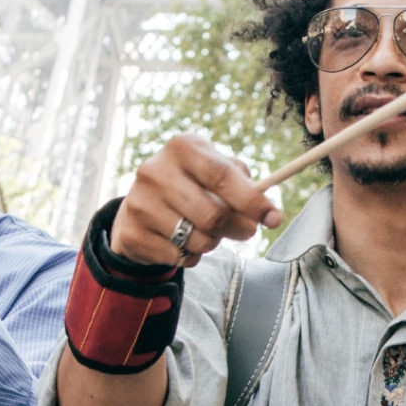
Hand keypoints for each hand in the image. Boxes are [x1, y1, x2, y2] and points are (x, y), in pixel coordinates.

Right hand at [111, 134, 283, 267]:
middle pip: (213, 215)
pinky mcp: (132, 233)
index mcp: (182, 148)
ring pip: (199, 240)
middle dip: (238, 229)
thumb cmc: (192, 186)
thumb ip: (245, 186)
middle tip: (245, 231)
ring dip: (212, 243)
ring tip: (205, 232)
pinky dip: (190, 256)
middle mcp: (155, 170)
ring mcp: (139, 202)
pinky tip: (181, 242)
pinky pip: (179, 257)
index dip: (252, 201)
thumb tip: (271, 215)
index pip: (222, 176)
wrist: (140, 208)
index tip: (274, 218)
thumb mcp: (215, 171)